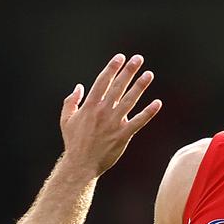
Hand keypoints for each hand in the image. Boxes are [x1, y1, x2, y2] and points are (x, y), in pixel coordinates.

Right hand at [59, 54, 161, 176]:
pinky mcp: (122, 135)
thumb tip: (79, 87)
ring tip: (149, 74)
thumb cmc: (73, 142)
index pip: (103, 82)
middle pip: (118, 86)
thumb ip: (71, 101)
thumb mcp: (66, 120)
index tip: (120, 57)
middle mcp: (103, 111)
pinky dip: (148, 113)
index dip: (112, 68)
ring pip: (130, 100)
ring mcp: (114, 123)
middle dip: (129, 71)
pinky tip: (157, 103)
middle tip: (138, 58)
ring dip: (140, 86)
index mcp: (90, 106)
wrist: (80, 165)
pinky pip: (138, 122)